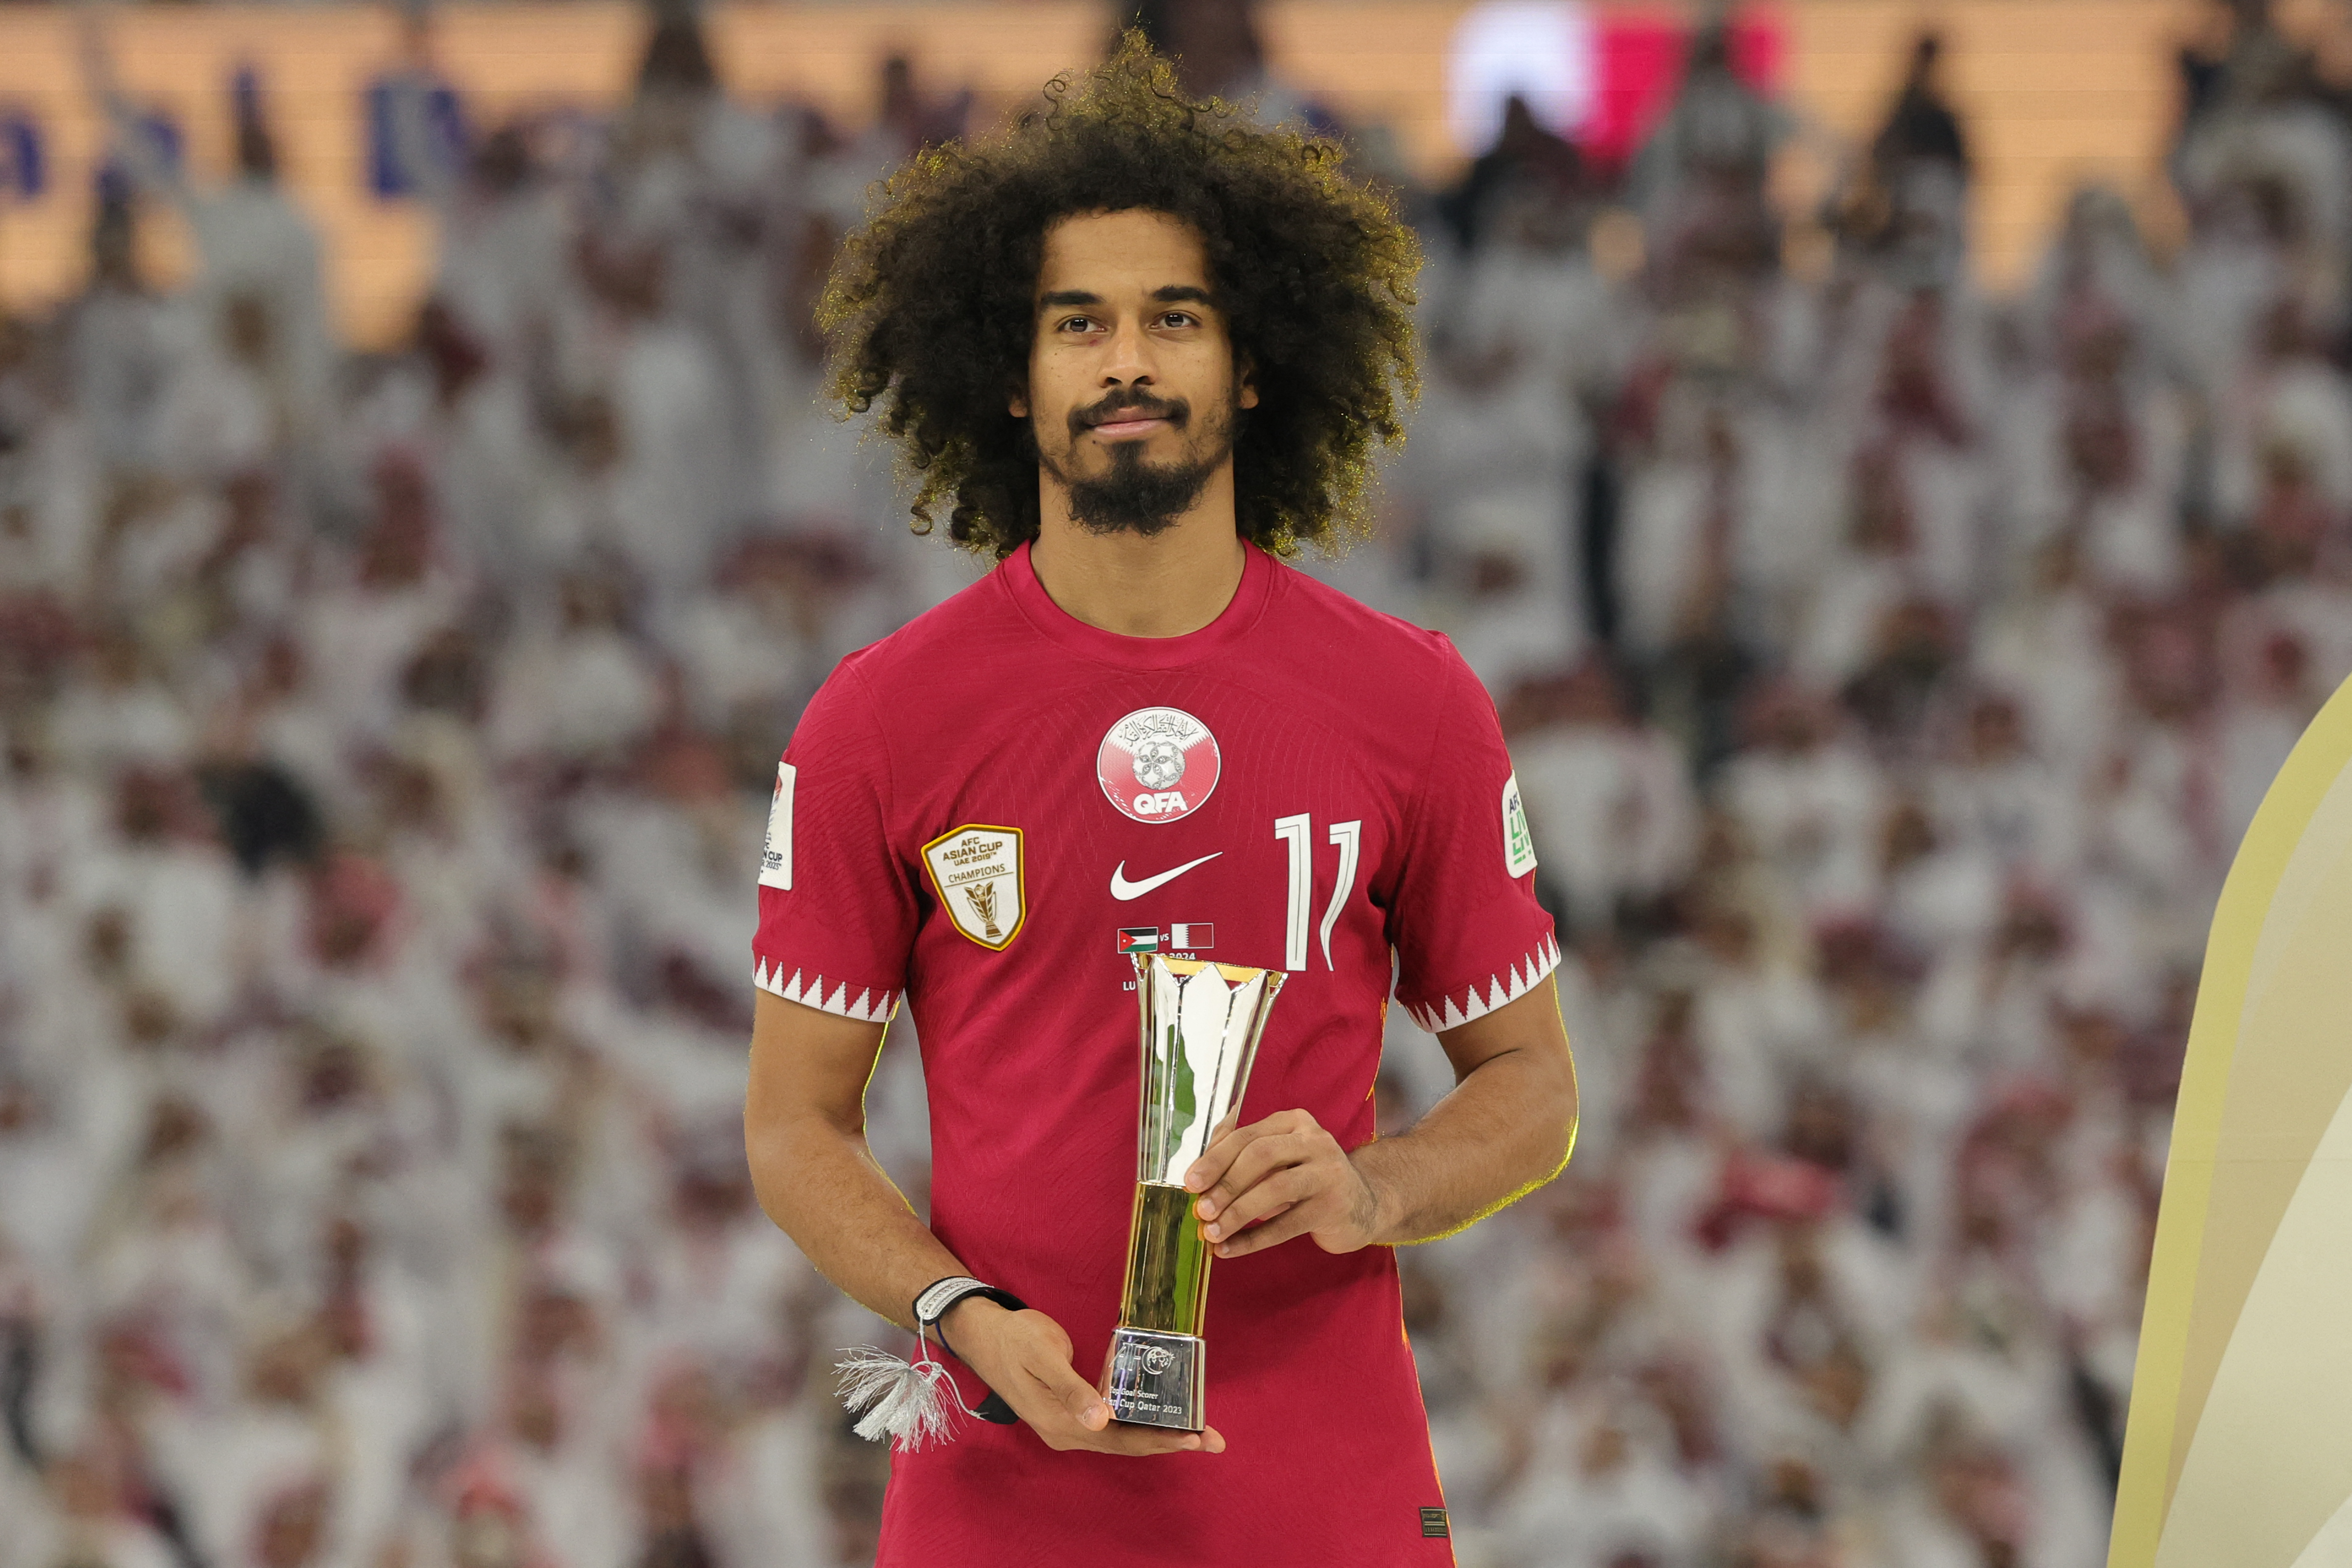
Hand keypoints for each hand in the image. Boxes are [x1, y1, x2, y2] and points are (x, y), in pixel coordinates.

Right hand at [937, 1298, 1225, 1455]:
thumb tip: (1100, 1419)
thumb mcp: (1042, 1357)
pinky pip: (1111, 1424)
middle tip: (1211, 1438)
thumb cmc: (1015, 1340)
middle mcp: (1067, 1432)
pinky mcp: (1069, 1411)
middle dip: (1170, 1441)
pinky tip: (1157, 1414)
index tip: (1196, 1437)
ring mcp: (1068, 1424)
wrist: (983, 1335)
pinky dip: (1137, 1421)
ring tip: (1194, 1430)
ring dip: (1157, 1433)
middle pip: (1127, 1443)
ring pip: (1121, 1436)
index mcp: (1062, 1425)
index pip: (1121, 1440)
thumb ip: (1071, 1389)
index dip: (1160, 1439)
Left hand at [1184, 1108, 1384, 1258]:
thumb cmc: (1307, 1179)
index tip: (1190, 1182)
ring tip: (1211, 1233)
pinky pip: (1286, 1225)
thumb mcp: (1278, 1159)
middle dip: (1225, 1184)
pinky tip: (1230, 1249)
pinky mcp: (1334, 1206)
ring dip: (1237, 1213)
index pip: (1246, 1134)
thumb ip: (1242, 1156)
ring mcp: (1328, 1172)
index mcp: (1293, 1122)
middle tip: (1200, 1209)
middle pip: (1260, 1155)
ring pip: (1275, 1189)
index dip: (1214, 1159)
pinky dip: (1253, 1239)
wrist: (1363, 1203)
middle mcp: (1314, 1140)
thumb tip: (1198, 1175)